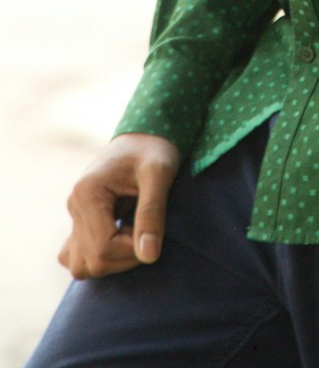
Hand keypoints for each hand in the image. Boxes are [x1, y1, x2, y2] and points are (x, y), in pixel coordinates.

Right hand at [59, 133, 180, 278]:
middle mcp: (73, 206)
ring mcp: (74, 216)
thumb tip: (148, 256)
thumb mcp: (159, 174)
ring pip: (80, 266)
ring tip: (133, 235)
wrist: (145, 138)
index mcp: (87, 193)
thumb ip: (152, 212)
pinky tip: (121, 239)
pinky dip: (98, 258)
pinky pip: (77, 257)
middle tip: (147, 233)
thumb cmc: (153, 150)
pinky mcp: (79, 222)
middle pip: (91, 262)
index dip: (132, 252)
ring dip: (111, 261)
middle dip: (124, 258)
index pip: (103, 248)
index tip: (154, 236)